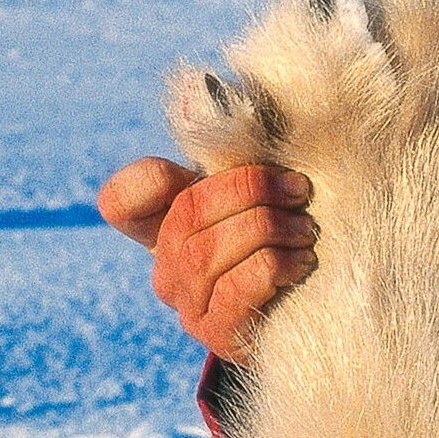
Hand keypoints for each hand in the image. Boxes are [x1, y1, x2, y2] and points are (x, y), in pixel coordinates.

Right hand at [96, 157, 317, 362]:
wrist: (315, 311)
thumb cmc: (287, 239)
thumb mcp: (264, 196)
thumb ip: (237, 159)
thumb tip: (200, 102)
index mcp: (167, 227)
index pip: (123, 201)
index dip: (142, 181)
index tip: (187, 168)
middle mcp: (167, 269)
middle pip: (186, 215)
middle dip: (250, 190)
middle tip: (299, 191)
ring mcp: (188, 306)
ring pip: (206, 253)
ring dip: (267, 229)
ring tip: (306, 229)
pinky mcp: (218, 335)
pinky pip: (234, 291)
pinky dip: (274, 266)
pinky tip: (303, 261)